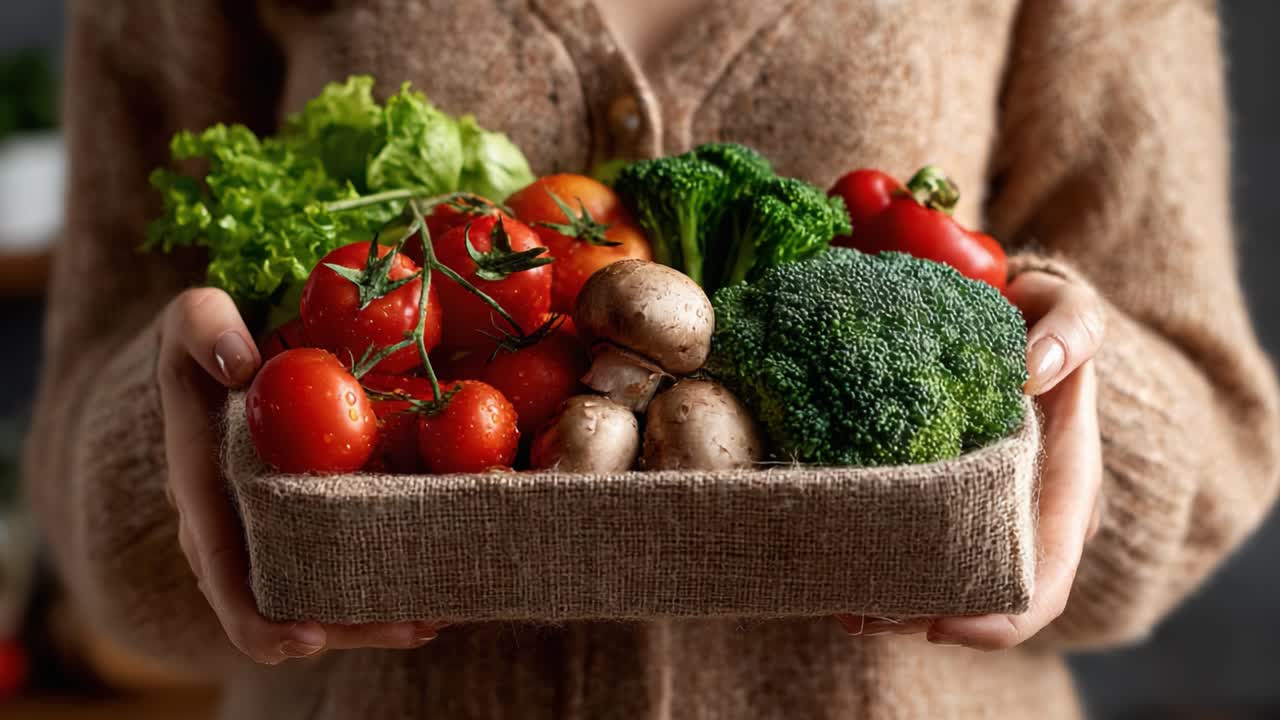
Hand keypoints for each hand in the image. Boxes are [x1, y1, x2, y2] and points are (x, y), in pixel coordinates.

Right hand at [157, 288, 441, 663]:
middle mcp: (238, 532)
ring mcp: (275, 534)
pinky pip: (344, 567)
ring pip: (323, 599)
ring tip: (437, 619)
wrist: (227, 354)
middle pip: (284, 607)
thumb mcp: (195, 318)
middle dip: (346, 629)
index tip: (305, 638)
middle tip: (413, 627)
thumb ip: (204, 328)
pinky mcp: (310, 524)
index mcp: (204, 494)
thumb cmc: (211, 339)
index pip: (223, 574)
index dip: (257, 619)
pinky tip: (437, 592)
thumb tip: (239, 364)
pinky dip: (386, 586)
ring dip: (377, 620)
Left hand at [837, 271, 1104, 648]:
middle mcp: (1029, 518)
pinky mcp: (947, 504)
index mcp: (1066, 489)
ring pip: (946, 589)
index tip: (941, 626)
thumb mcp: (1068, 309)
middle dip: (924, 618)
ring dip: (896, 606)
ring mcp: (987, 516)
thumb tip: (1033, 372)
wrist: (1011, 319)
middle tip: (860, 613)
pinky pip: (919, 555)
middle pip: (983, 601)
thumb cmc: (1041, 321)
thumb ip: (1070, 328)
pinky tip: (840, 579)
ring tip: (840, 603)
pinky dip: (882, 572)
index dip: (1002, 618)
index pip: (1047, 580)